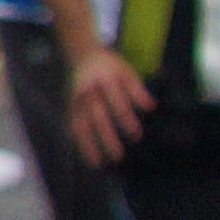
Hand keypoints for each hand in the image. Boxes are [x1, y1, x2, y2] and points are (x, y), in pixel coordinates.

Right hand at [62, 47, 151, 164]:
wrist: (83, 55)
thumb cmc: (111, 66)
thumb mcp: (126, 71)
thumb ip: (137, 89)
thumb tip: (150, 107)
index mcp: (103, 79)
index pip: (116, 101)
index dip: (126, 118)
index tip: (136, 135)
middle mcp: (87, 90)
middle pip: (97, 116)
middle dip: (107, 137)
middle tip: (118, 156)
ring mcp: (75, 99)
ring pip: (80, 124)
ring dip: (87, 145)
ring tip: (98, 164)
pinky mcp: (69, 106)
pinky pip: (72, 126)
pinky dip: (78, 142)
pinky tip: (87, 157)